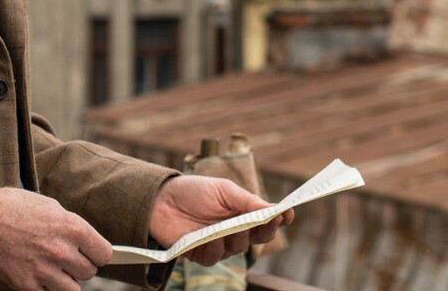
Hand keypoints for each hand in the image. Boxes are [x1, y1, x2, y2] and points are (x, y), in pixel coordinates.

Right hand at [0, 187, 111, 290]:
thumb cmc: (13, 207)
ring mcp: (44, 270)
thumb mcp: (50, 206)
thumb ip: (71, 226)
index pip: (104, 254)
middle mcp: (61, 250)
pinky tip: (37, 275)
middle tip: (63, 257)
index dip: (97, 253)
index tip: (89, 252)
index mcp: (72, 227)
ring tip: (52, 268)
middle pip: (89, 273)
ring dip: (65, 281)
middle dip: (79, 266)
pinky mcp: (26, 285)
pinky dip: (46, 289)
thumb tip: (88, 241)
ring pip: (73, 290)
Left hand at [147, 175, 294, 266]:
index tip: (287, 214)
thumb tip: (275, 208)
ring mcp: (219, 243)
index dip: (279, 218)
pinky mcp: (201, 253)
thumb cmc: (193, 191)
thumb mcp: (223, 190)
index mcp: (243, 212)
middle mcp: (234, 230)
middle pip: (259, 237)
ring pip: (238, 248)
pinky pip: (215, 257)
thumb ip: (248, 201)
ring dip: (237, 237)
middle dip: (265, 229)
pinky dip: (215, 248)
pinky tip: (210, 238)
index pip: (267, 220)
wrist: (160, 199)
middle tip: (266, 221)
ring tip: (230, 227)